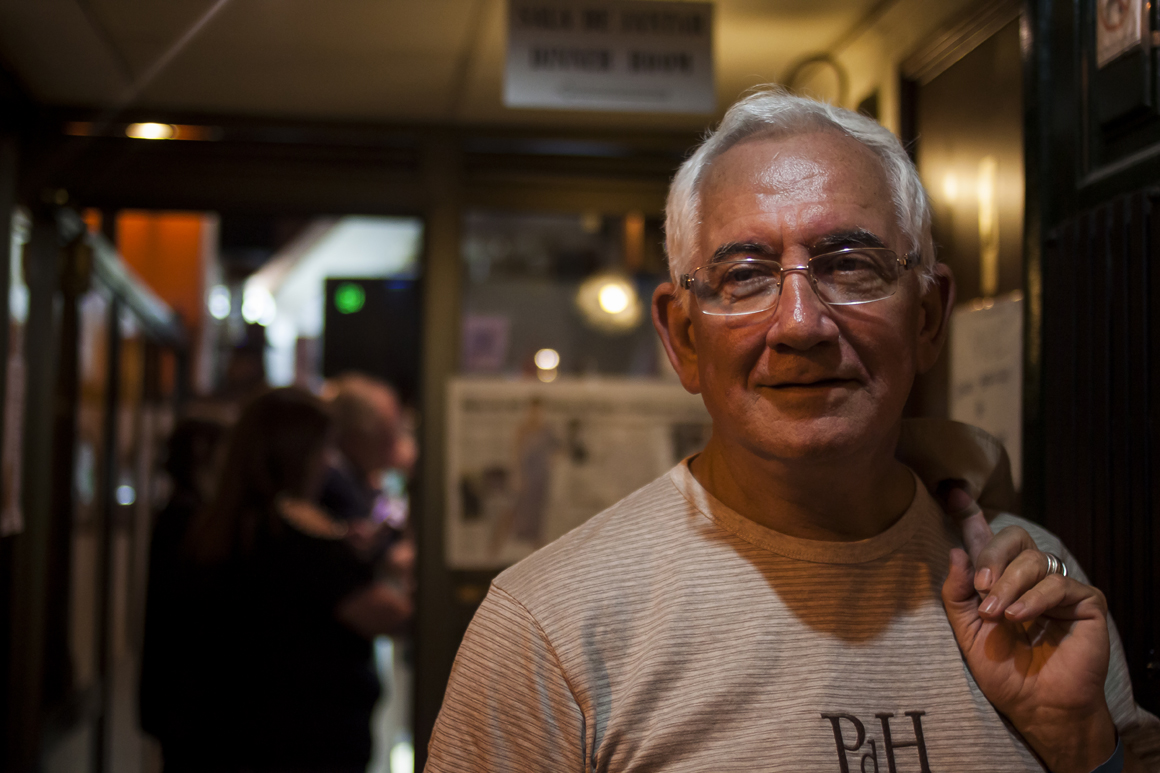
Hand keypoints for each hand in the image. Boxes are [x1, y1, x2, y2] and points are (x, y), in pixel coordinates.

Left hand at [939, 485, 1116, 772]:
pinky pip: (1057, 584)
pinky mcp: (1085, 602)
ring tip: (997, 615)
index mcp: (999, 579)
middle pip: (1014, 537)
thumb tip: (955, 551)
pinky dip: (1034, 598)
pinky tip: (1020, 616)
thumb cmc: (1003, 671)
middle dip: (992, 556)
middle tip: (981, 586)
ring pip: (1033, 560)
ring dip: (1009, 585)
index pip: (986, 537)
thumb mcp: (967, 631)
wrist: (1035, 705)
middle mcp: (1029, 577)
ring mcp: (1058, 587)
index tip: (950, 491)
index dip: (969, 514)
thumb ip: (957, 592)